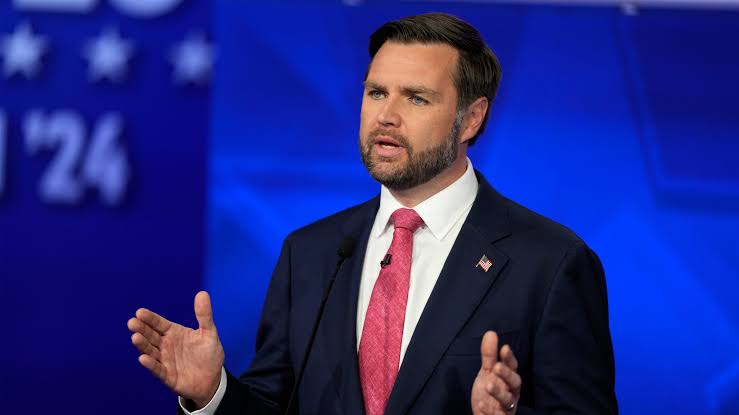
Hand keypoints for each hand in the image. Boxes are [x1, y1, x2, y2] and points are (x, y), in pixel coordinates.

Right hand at [128, 291, 224, 408]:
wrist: (213, 378)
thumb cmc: (209, 354)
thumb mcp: (209, 332)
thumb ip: (204, 315)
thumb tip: (202, 293)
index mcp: (174, 333)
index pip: (159, 323)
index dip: (150, 318)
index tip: (139, 312)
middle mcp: (166, 345)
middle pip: (151, 335)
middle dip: (141, 329)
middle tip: (132, 322)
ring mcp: (165, 360)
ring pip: (150, 351)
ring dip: (142, 345)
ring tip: (135, 337)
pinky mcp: (167, 376)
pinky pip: (157, 369)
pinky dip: (150, 365)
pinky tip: (143, 358)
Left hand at [470, 331, 521, 414]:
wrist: (484, 414)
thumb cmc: (489, 392)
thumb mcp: (488, 372)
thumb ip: (489, 355)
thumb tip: (491, 332)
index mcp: (509, 380)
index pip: (513, 367)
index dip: (510, 358)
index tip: (504, 348)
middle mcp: (511, 393)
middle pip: (515, 384)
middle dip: (507, 375)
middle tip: (497, 367)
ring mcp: (505, 407)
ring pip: (507, 400)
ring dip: (498, 393)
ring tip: (488, 385)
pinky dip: (490, 412)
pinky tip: (482, 404)